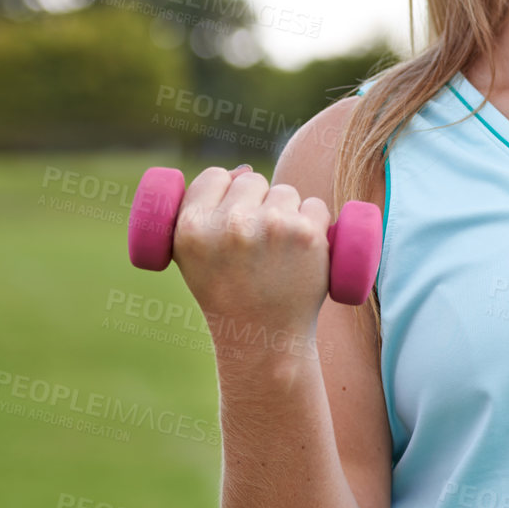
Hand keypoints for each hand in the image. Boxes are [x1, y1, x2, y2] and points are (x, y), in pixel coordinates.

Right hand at [171, 164, 335, 363]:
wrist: (264, 338)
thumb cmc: (228, 295)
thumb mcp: (194, 257)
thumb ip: (202, 211)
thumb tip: (243, 170)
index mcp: (192, 227)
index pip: (213, 177)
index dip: (224, 193)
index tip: (231, 217)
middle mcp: (230, 224)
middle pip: (252, 180)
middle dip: (258, 202)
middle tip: (257, 243)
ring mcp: (272, 226)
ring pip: (286, 192)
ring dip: (288, 212)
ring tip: (278, 253)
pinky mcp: (308, 234)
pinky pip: (316, 206)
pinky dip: (316, 224)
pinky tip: (303, 253)